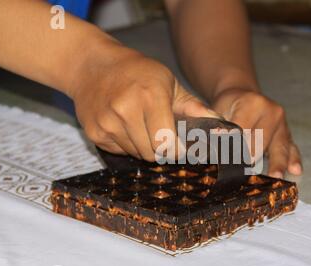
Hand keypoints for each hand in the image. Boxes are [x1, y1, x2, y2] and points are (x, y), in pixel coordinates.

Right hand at [70, 42, 216, 160]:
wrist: (92, 65)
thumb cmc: (136, 72)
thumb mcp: (168, 82)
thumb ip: (193, 107)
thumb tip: (219, 123)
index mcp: (150, 97)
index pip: (167, 143)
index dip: (176, 151)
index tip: (180, 148)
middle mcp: (126, 110)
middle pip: (152, 153)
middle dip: (161, 150)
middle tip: (161, 136)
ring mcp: (108, 123)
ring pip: (136, 154)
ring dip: (143, 146)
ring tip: (141, 126)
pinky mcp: (95, 132)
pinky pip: (119, 151)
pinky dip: (126, 144)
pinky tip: (125, 126)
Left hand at [212, 88, 301, 177]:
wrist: (243, 96)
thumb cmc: (229, 105)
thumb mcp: (217, 111)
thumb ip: (216, 127)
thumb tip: (214, 144)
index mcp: (253, 103)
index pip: (242, 130)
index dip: (232, 145)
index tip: (226, 159)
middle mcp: (272, 112)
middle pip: (261, 141)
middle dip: (251, 157)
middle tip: (241, 172)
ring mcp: (282, 124)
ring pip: (279, 147)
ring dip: (277, 163)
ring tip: (275, 176)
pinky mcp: (287, 134)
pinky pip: (292, 148)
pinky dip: (293, 160)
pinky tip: (296, 171)